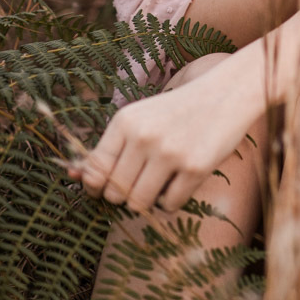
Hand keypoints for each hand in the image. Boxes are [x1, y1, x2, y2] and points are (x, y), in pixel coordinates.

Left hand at [66, 57, 257, 212]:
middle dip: (126, 194)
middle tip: (144, 180)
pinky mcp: (195, 167)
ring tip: (161, 181)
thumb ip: (109, 148)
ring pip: (138, 203)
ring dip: (148, 200)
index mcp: (125, 121)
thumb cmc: (177, 111)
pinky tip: (182, 180)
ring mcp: (170, 152)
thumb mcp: (140, 119)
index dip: (96, 187)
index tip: (108, 186)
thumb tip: (72, 178)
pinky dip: (173, 201)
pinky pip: (169, 205)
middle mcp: (144, 135)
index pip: (94, 172)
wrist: (226, 93)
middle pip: (115, 192)